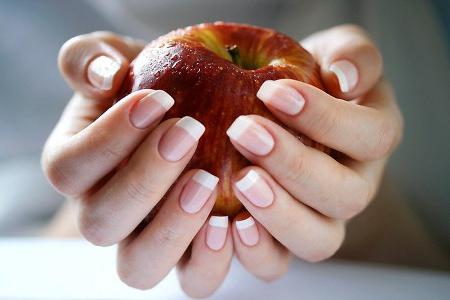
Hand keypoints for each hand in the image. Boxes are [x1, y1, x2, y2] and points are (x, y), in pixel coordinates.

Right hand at [42, 32, 231, 296]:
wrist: (194, 116)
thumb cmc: (150, 88)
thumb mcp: (119, 61)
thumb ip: (92, 59)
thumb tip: (103, 72)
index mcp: (79, 169)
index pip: (69, 168)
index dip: (109, 138)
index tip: (158, 101)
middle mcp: (106, 214)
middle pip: (100, 224)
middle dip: (144, 180)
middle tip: (189, 133)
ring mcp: (148, 242)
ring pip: (141, 267)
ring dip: (174, 230)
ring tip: (210, 182)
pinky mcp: (191, 258)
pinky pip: (196, 280)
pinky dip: (216, 260)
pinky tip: (241, 220)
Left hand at [225, 24, 403, 277]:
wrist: (278, 108)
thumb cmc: (308, 77)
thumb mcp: (335, 52)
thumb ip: (352, 55)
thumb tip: (345, 79)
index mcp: (372, 140)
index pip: (370, 136)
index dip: (326, 118)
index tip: (273, 92)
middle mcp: (353, 186)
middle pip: (344, 197)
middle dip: (295, 166)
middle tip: (244, 132)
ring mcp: (319, 218)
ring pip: (317, 241)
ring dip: (279, 215)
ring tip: (240, 182)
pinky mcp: (281, 239)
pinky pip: (276, 263)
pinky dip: (253, 251)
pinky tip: (222, 222)